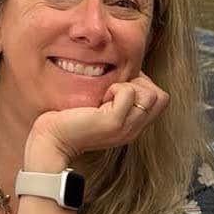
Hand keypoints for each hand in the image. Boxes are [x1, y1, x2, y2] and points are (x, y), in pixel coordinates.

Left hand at [26, 73, 168, 166]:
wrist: (52, 141)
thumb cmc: (71, 121)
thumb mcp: (103, 109)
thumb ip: (119, 98)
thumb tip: (129, 73)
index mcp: (133, 126)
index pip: (161, 100)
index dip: (145, 85)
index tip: (120, 86)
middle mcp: (134, 129)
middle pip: (161, 97)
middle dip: (141, 84)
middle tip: (115, 90)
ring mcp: (126, 127)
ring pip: (150, 94)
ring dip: (128, 85)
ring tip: (107, 95)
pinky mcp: (114, 122)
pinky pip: (129, 93)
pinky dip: (116, 88)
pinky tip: (100, 98)